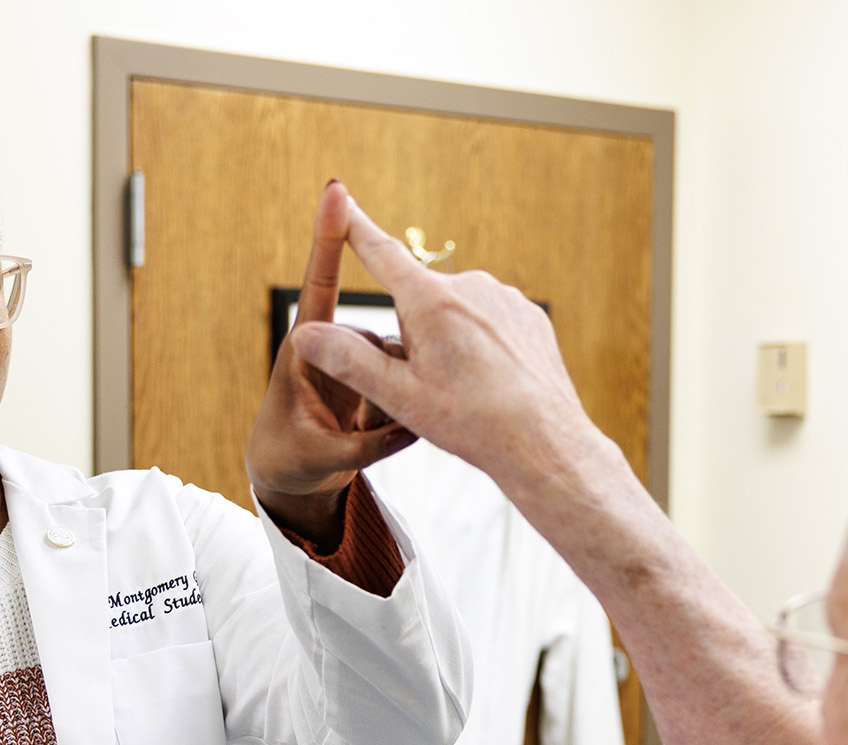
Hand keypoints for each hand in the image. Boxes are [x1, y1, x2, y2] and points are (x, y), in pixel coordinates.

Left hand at [247, 181, 416, 544]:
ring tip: (366, 436)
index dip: (328, 239)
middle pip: (380, 341)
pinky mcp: (375, 377)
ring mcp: (356, 360)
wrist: (289, 476)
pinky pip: (405, 382)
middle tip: (361, 430)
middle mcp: (332, 344)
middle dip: (384, 384)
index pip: (319, 285)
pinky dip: (404, 410)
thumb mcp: (321, 457)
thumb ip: (365, 444)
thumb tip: (411, 426)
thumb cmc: (288, 459)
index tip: (337, 192)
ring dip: (395, 401)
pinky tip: (391, 432)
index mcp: (303, 350)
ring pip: (398, 363)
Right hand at [284, 193, 604, 496]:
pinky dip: (483, 346)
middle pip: (419, 300)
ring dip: (450, 341)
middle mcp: (470, 286)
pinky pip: (490, 321)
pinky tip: (492, 381)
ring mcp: (503, 297)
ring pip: (456, 313)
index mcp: (431, 301)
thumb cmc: (472, 422)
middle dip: (414, 334)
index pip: (382, 254)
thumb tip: (305, 335)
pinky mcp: (528, 314)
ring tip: (467, 389)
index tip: (341, 201)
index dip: (356, 229)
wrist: (543, 441)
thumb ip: (349, 360)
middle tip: (431, 384)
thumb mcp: (399, 396)